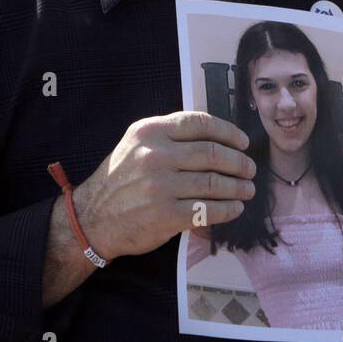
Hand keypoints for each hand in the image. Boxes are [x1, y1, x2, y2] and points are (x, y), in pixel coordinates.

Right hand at [73, 111, 255, 260]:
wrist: (92, 218)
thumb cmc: (119, 180)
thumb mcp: (136, 144)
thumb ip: (169, 136)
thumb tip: (216, 138)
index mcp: (150, 131)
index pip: (200, 123)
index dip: (228, 132)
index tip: (243, 142)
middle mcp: (156, 154)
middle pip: (212, 153)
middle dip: (239, 162)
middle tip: (249, 168)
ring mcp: (161, 185)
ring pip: (213, 182)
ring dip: (238, 187)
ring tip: (247, 189)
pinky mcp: (166, 214)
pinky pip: (207, 210)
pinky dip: (227, 209)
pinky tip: (234, 208)